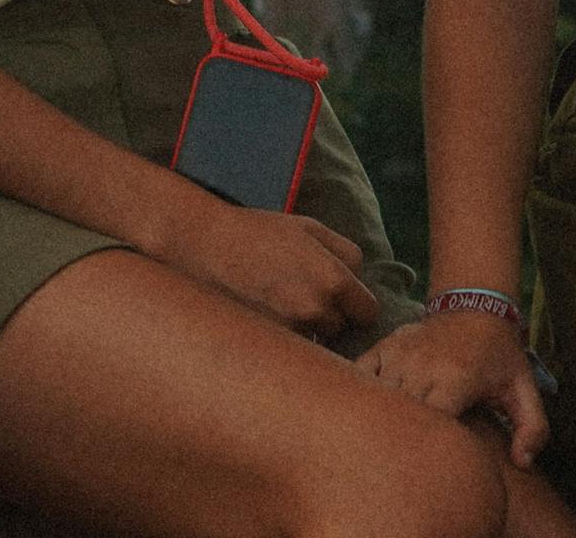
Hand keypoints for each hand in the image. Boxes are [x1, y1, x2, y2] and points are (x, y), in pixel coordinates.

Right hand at [145, 193, 379, 342]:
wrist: (207, 246)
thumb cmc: (258, 233)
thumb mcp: (309, 228)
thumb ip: (346, 252)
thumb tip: (360, 277)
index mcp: (334, 280)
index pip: (367, 313)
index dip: (355, 305)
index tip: (341, 300)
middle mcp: (317, 309)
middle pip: (340, 328)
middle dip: (327, 316)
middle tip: (300, 296)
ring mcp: (291, 329)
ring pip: (314, 340)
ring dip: (305, 329)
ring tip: (279, 305)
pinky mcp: (269, 341)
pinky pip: (290, 347)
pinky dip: (283, 337)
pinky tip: (266, 315)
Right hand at [362, 309, 549, 463]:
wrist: (474, 306)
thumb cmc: (499, 356)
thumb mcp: (524, 390)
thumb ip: (533, 429)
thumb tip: (522, 463)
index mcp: (455, 380)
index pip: (432, 424)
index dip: (431, 448)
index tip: (436, 464)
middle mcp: (422, 367)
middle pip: (401, 414)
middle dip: (404, 440)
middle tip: (408, 464)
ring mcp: (399, 355)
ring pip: (378, 396)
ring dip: (382, 420)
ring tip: (387, 443)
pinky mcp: (385, 346)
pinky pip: (359, 373)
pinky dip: (359, 393)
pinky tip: (367, 413)